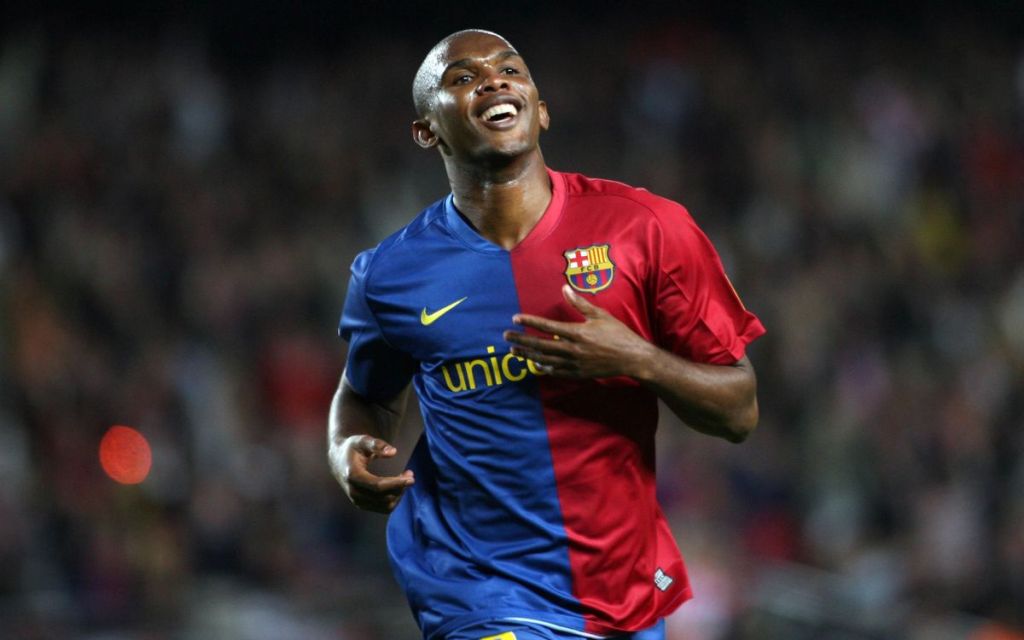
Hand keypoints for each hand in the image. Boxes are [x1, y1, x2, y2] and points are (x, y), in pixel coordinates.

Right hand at [329, 434, 413, 512]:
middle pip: (383, 497)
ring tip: (405, 479)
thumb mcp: (362, 440)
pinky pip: (384, 508)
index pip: (377, 486)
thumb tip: (393, 452)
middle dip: (400, 487)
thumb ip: (377, 444)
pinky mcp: (362, 504)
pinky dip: (395, 499)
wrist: (339, 460)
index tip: (410, 477)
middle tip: (410, 474)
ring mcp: (357, 500)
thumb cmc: (353, 448)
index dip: (396, 483)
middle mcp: (353, 491)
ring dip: (399, 494)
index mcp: (352, 476)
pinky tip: (398, 486)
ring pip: (385, 506)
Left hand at [503, 284, 654, 378]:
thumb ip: (580, 303)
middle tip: (506, 336)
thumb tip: (565, 288)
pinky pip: (557, 372)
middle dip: (522, 340)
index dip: (529, 322)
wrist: (632, 358)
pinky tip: (536, 364)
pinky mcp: (579, 373)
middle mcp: (573, 349)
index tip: (515, 319)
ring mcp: (575, 363)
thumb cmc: (618, 334)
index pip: (547, 327)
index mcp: (577, 332)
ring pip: (545, 360)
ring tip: (515, 351)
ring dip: (528, 355)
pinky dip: (545, 368)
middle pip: (541, 345)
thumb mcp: (600, 315)